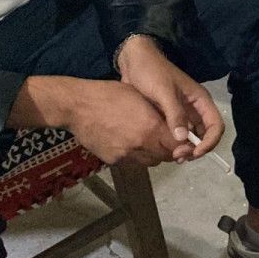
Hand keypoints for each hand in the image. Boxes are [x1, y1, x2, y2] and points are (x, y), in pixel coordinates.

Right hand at [68, 80, 182, 164]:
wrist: (77, 106)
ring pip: (150, 162)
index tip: (181, 139)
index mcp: (151, 127)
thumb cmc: (109, 95)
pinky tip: (129, 142)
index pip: (178, 145)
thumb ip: (160, 115)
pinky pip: (132, 162)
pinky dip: (136, 156)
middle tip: (165, 140)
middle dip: (169, 149)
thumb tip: (175, 125)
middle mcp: (141, 145)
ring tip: (147, 140)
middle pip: (165, 156)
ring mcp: (126, 155)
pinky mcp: (113, 160)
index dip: (182, 143)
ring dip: (154, 154)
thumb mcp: (141, 98)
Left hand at [116, 36, 224, 160]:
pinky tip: (163, 149)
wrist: (133, 60)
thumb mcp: (164, 92)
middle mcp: (194, 109)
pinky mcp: (168, 116)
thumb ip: (174, 114)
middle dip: (196, 149)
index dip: (209, 142)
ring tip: (171, 156)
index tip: (195, 152)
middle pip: (205, 135)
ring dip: (185, 148)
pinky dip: (174, 144)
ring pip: (191, 137)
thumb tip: (182, 138)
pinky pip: (177, 134)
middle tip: (178, 157)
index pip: (216, 126)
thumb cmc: (151, 72)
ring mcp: (181, 113)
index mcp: (200, 101)